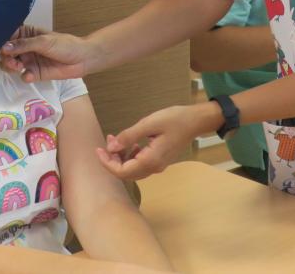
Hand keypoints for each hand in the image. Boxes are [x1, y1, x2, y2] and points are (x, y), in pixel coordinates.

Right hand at [1, 29, 98, 81]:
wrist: (82, 59)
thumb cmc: (65, 45)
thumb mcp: (43, 41)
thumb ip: (23, 45)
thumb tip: (3, 47)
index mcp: (26, 34)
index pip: (7, 36)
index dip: (1, 41)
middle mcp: (24, 47)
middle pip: (6, 53)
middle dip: (5, 57)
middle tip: (12, 61)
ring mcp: (29, 61)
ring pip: (11, 65)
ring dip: (11, 67)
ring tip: (18, 67)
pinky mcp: (34, 74)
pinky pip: (23, 76)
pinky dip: (24, 76)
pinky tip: (29, 76)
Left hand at [95, 103, 221, 180]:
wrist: (196, 121)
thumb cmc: (174, 119)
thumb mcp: (149, 123)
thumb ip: (129, 136)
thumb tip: (111, 147)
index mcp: (150, 160)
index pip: (122, 171)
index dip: (107, 163)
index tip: (98, 149)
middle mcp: (154, 167)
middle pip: (126, 173)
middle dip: (112, 160)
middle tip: (107, 141)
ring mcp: (158, 166)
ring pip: (132, 170)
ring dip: (121, 157)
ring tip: (116, 139)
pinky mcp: (160, 161)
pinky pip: (140, 165)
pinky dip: (131, 156)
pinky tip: (131, 143)